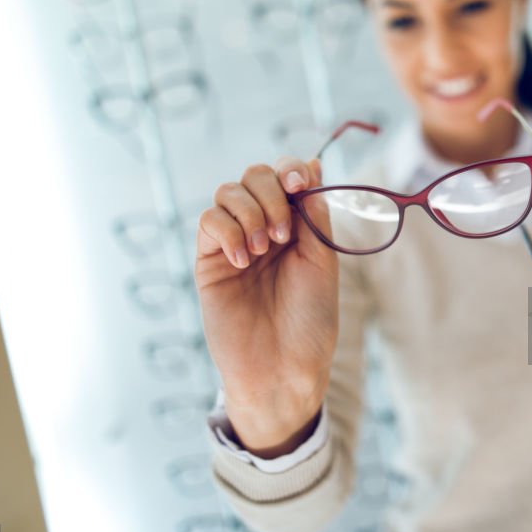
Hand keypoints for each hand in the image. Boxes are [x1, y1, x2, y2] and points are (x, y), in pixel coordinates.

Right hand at [195, 157, 337, 456]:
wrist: (282, 367)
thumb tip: (313, 164)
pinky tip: (243, 260)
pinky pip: (209, 222)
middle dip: (270, 193)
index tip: (300, 183)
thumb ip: (315, 213)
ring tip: (263, 250)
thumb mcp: (322, 260)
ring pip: (228, 191)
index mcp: (296, 224)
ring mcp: (234, 242)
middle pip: (254, 175)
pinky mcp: (209, 260)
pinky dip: (227, 231)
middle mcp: (264, 226)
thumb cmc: (309, 320)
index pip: (286, 175)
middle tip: (282, 233)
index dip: (290, 169)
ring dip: (250, 213)